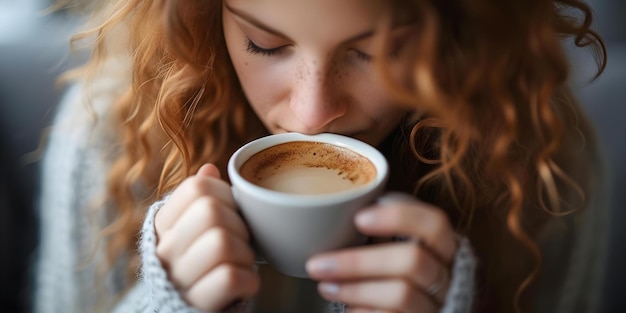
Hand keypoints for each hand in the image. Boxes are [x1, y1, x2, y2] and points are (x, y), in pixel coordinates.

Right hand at [154, 164, 258, 310]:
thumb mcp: (195, 232)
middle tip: (241, 242)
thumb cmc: (202, 267)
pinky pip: (230, 277)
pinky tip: (243, 284)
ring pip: (222, 242)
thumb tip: (209, 169)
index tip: (231, 214)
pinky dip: (248, 280)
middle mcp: (164, 249)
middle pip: (211, 211)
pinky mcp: (196, 303)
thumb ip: (202, 202)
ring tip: (240, 264)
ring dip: (245, 254)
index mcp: (163, 225)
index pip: (197, 187)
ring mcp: (178, 278)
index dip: (225, 195)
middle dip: (239, 225)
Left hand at [306, 193, 456, 312]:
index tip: (359, 219)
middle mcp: (447, 277)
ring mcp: (437, 305)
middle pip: (412, 260)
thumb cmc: (397, 276)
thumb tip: (335, 213)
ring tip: (325, 286)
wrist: (411, 312)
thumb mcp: (396, 249)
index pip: (434, 224)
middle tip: (317, 264)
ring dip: (355, 289)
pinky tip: (348, 309)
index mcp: (443, 248)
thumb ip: (382, 232)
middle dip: (358, 262)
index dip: (400, 217)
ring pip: (401, 294)